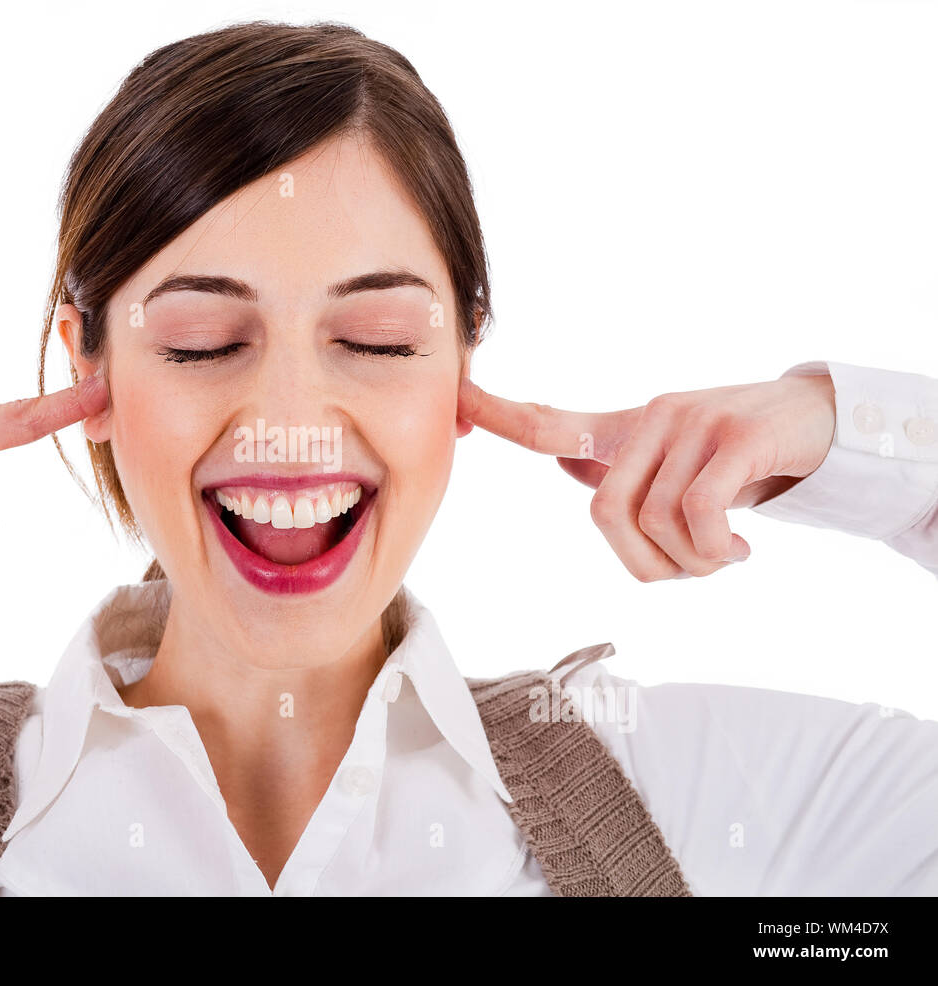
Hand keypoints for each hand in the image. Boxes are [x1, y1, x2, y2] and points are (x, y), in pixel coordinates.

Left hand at [457, 372, 835, 580]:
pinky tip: (742, 550)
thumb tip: (563, 463)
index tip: (455, 397)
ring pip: (657, 522)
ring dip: (694, 563)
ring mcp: (692, 422)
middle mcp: (651, 417)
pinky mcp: (736, 435)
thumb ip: (620, 465)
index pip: (546, 423)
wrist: (825, 421)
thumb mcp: (674, 461)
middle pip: (605, 515)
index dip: (499, 416)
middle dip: (646, 565)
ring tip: (727, 555)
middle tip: (691, 571)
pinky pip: (699, 513)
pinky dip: (715, 551)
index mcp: (625, 429)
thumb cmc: (739, 452)